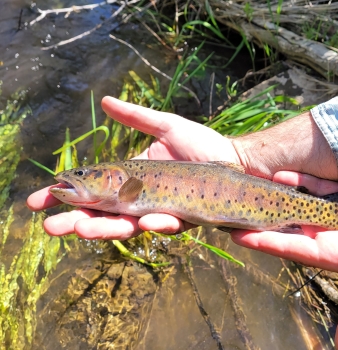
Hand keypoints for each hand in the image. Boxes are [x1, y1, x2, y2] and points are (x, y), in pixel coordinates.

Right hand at [27, 97, 336, 238]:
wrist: (237, 158)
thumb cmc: (204, 143)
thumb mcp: (167, 125)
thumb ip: (137, 117)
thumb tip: (106, 101)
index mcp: (133, 177)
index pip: (92, 189)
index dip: (66, 196)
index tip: (35, 201)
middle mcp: (143, 198)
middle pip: (105, 214)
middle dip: (77, 222)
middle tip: (51, 228)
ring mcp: (164, 209)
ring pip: (130, 226)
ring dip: (106, 229)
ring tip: (83, 229)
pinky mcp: (186, 217)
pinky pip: (168, 223)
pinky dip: (155, 223)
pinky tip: (145, 221)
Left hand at [230, 171, 337, 349]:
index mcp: (331, 254)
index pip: (288, 247)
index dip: (263, 241)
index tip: (236, 235)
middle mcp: (328, 233)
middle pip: (286, 225)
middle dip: (261, 217)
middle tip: (233, 206)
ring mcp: (335, 213)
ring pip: (297, 203)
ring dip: (276, 196)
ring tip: (250, 186)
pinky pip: (317, 186)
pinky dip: (300, 180)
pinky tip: (280, 173)